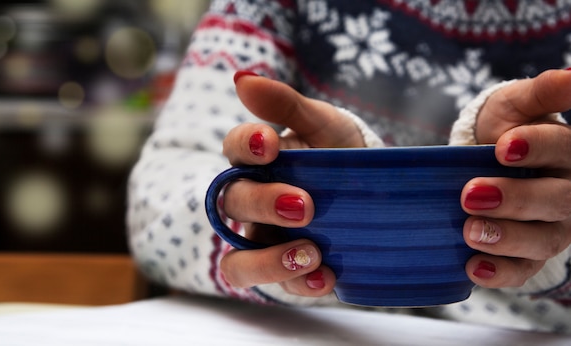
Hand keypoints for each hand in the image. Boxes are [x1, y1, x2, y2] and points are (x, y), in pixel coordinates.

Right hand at [219, 72, 365, 296]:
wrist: (381, 196)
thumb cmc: (342, 153)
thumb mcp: (324, 125)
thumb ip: (286, 105)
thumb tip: (242, 78)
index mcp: (259, 160)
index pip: (234, 149)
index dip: (244, 146)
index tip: (270, 143)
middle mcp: (254, 201)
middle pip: (234, 204)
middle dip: (265, 203)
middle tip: (305, 206)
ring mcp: (266, 239)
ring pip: (238, 259)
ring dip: (269, 260)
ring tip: (311, 253)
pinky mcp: (286, 271)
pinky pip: (274, 287)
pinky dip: (298, 285)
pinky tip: (327, 276)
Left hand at [463, 69, 570, 287]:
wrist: (486, 157)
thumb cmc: (506, 127)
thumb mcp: (519, 103)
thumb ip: (543, 91)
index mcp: (568, 153)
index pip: (563, 150)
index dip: (538, 148)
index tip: (502, 148)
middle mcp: (568, 193)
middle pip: (556, 200)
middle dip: (515, 198)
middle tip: (471, 194)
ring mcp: (552, 227)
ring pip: (543, 240)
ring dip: (506, 238)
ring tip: (469, 231)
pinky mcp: (529, 253)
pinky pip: (522, 269)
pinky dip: (499, 272)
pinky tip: (473, 268)